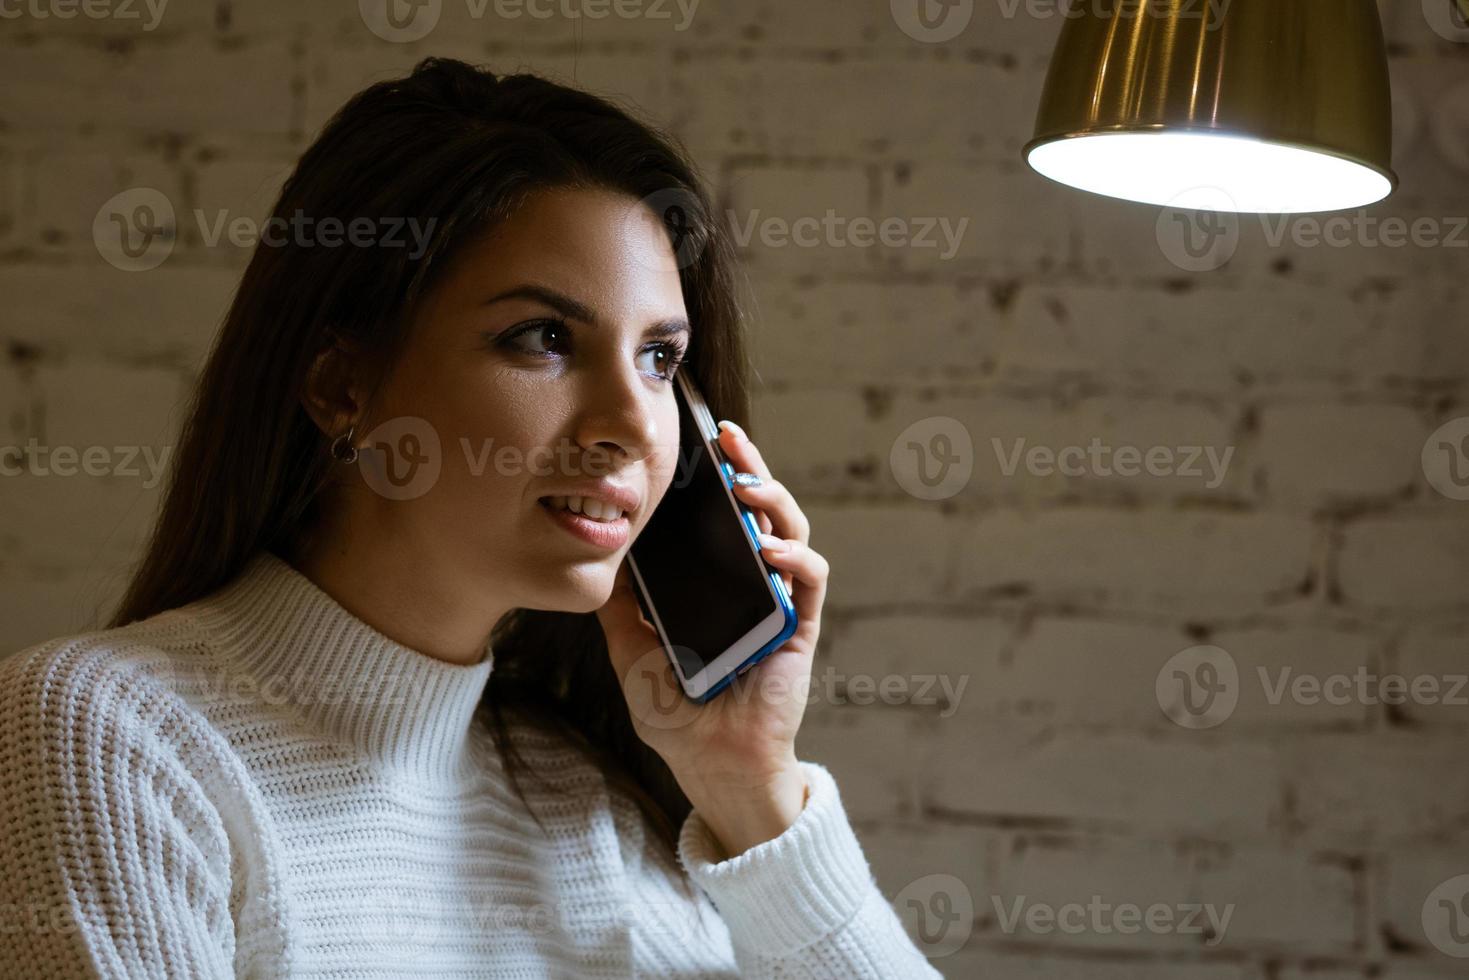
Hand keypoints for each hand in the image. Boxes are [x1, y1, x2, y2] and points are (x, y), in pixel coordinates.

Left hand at [596, 419, 829, 856]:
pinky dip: (794, 558)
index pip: (721, 517)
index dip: (714, 478)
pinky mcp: (801, 628)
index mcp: (717, 582)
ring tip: (747, 483)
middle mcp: (752, 583)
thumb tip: (600, 556)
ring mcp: (779, 602)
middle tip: (727, 437)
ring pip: (791, 532)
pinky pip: (810, 581)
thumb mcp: (632, 652)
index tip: (694, 444)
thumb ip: (620, 607)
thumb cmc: (677, 713)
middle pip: (759, 510)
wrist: (710, 764)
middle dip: (748, 467)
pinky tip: (769, 550)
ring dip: (773, 501)